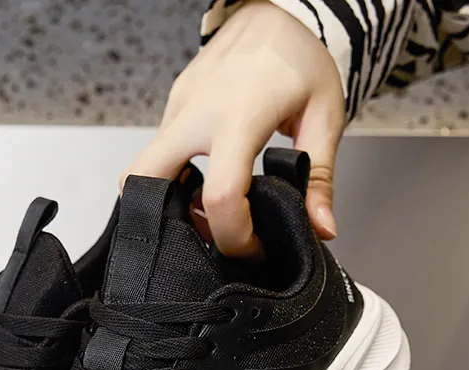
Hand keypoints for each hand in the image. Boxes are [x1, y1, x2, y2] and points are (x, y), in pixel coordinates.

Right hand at [123, 0, 344, 256]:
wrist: (281, 8)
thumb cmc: (303, 57)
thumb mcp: (324, 117)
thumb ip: (318, 178)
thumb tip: (321, 229)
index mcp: (240, 117)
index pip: (221, 196)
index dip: (234, 236)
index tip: (252, 247)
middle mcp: (196, 113)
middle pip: (144, 182)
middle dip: (169, 222)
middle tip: (209, 231)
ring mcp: (178, 107)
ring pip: (144, 170)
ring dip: (170, 201)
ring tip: (211, 209)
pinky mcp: (174, 105)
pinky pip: (160, 152)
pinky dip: (175, 177)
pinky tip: (205, 180)